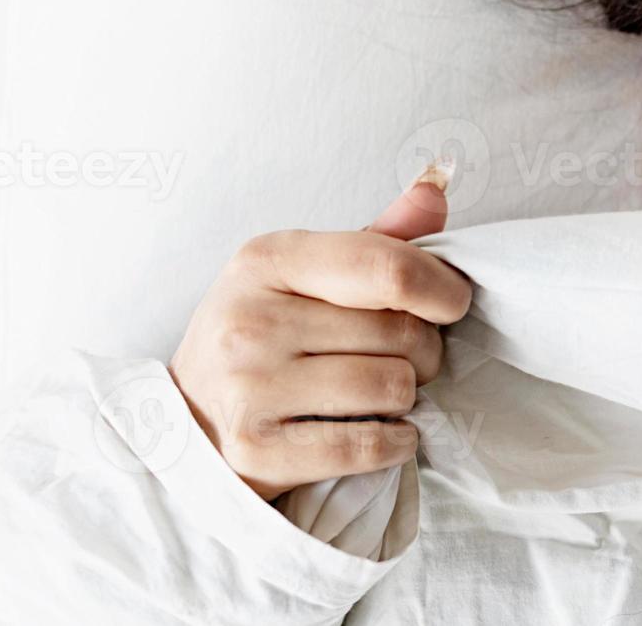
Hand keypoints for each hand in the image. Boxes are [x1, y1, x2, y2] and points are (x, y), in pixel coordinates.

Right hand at [166, 162, 471, 500]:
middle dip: (426, 349)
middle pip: (402, 332)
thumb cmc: (265, 338)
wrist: (189, 421)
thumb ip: (377, 238)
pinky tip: (376, 430)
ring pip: (394, 387)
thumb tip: (434, 190)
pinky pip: (372, 444)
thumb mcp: (306, 274)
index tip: (452, 303)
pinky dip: (395, 442)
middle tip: (401, 357)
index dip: (442, 288)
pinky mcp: (257, 451)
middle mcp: (251, 321)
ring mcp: (249, 389)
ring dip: (407, 397)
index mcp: (267, 260)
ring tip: (377, 393)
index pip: (388, 267)